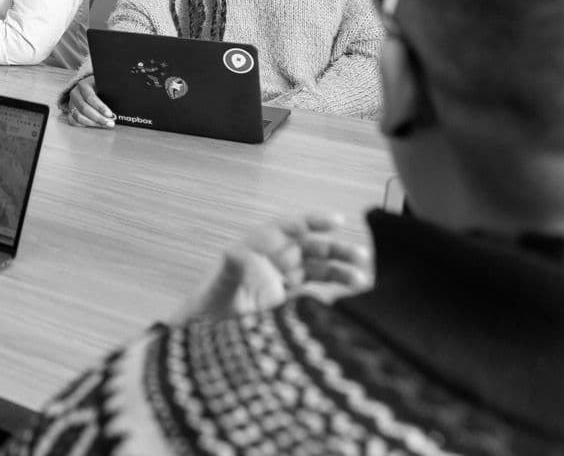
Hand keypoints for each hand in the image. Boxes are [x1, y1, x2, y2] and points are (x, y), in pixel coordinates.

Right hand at [65, 75, 113, 127]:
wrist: (87, 85)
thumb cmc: (99, 86)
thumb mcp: (103, 84)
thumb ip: (110, 90)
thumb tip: (120, 101)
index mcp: (83, 85)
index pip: (90, 97)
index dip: (100, 107)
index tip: (110, 114)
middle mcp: (75, 93)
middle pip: (84, 108)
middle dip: (98, 118)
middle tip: (110, 123)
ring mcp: (71, 103)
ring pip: (78, 116)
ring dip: (92, 123)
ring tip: (104, 125)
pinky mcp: (70, 111)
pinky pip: (74, 121)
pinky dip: (84, 125)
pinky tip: (95, 125)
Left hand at [173, 213, 371, 322]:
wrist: (200, 343)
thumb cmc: (205, 313)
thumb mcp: (217, 290)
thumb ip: (230, 272)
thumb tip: (236, 251)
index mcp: (253, 252)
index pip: (286, 230)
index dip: (311, 222)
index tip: (336, 221)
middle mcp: (267, 263)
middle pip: (307, 248)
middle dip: (334, 249)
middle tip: (361, 256)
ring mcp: (277, 283)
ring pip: (315, 268)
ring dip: (339, 271)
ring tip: (363, 279)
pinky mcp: (283, 304)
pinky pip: (312, 290)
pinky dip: (332, 291)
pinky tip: (350, 298)